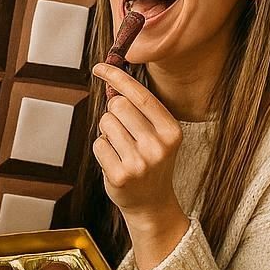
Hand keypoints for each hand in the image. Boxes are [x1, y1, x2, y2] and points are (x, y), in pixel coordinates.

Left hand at [90, 62, 184, 226]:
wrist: (151, 203)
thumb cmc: (151, 161)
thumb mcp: (157, 134)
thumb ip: (139, 108)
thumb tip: (112, 78)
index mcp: (171, 131)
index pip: (140, 95)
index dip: (117, 76)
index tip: (100, 66)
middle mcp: (158, 146)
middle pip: (119, 105)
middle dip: (114, 111)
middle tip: (122, 128)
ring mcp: (139, 163)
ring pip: (106, 123)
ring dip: (107, 132)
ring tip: (121, 147)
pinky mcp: (120, 175)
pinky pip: (98, 144)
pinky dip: (102, 149)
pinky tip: (115, 161)